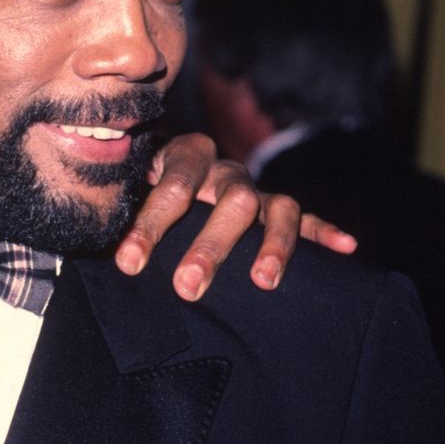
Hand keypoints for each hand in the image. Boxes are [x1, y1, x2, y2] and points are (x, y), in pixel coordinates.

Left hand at [115, 132, 356, 300]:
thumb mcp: (123, 194)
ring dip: (271, 244)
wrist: (158, 170)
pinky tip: (347, 247)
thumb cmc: (137, 192)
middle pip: (229, 199)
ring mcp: (253, 189)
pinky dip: (324, 232)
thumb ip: (116, 214)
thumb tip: (97, 256)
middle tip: (187, 287)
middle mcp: (223, 170)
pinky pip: (304, 218)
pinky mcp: (276, 208)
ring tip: (263, 281)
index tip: (130, 264)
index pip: (172, 185)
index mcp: (182, 157)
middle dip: (209, 246)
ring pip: (273, 207)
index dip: (151, 224)